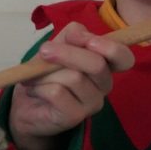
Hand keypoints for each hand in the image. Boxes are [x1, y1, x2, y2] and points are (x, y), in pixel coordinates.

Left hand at [9, 22, 134, 149]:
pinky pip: (58, 93)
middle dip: (68, 53)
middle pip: (97, 65)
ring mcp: (92, 103)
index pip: (124, 58)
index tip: (85, 39)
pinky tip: (34, 90)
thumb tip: (78, 33)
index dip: (110, 47)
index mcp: (104, 65)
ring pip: (74, 78)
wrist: (26, 105)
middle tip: (44, 50)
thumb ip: (72, 35)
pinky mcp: (75, 116)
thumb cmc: (46, 73)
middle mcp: (103, 85)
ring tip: (36, 77)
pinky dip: (40, 87)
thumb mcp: (58, 46)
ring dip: (47, 73)